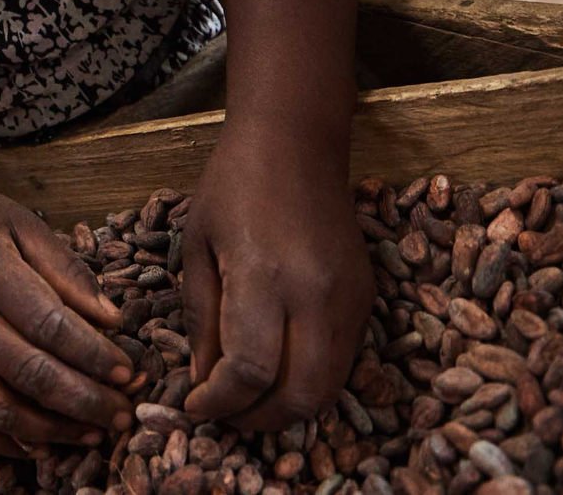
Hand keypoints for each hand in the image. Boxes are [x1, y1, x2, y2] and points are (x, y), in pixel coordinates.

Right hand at [0, 173, 134, 456]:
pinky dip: (3, 440)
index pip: (47, 323)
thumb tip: (113, 320)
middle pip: (27, 372)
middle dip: (83, 401)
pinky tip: (41, 446)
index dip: (92, 354)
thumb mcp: (21, 223)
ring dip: (50, 430)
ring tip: (92, 434)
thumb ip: (67, 270)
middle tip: (122, 414)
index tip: (128, 373)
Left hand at [181, 130, 372, 430]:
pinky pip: (343, 360)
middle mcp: (315, 294)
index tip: (195, 405)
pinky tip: (279, 369)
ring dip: (288, 407)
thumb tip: (202, 383)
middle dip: (259, 419)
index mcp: (263, 275)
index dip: (220, 402)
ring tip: (248, 400)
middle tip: (225, 416)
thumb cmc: (233, 185)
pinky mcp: (367, 298)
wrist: (296, 143)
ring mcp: (349, 298)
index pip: (250, 371)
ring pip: (330, 387)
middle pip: (300, 394)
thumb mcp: (196, 245)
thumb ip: (200, 318)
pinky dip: (311, 379)